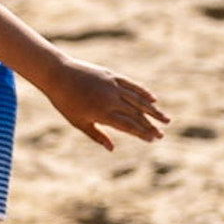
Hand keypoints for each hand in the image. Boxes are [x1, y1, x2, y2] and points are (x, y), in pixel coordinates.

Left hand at [39, 57, 164, 150]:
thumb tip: (112, 149)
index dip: (142, 133)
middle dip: (150, 125)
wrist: (56, 74)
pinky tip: (153, 99)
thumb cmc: (65, 102)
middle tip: (162, 134)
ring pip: (138, 100)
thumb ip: (97, 135)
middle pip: (136, 114)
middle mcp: (110, 100)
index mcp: (102, 113)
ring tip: (166, 119)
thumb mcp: (78, 122)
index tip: (152, 139)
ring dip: (153, 110)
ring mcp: (112, 86)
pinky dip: (143, 92)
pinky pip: (131, 85)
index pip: (128, 126)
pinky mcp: (111, 76)